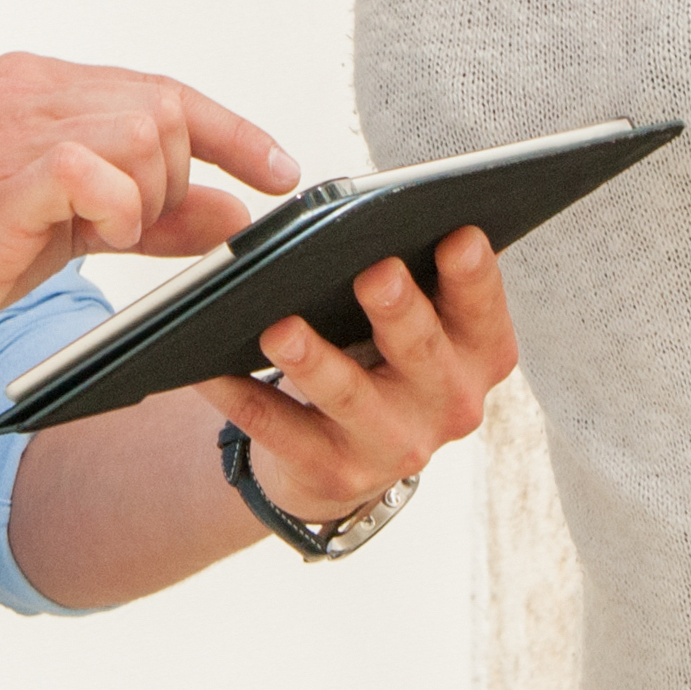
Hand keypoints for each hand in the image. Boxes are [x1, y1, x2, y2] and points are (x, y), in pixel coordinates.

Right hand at [0, 53, 298, 379]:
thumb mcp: (69, 230)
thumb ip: (150, 215)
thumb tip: (233, 210)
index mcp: (39, 86)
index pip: (163, 89)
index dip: (233, 131)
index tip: (280, 171)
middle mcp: (25, 87)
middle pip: (164, 108)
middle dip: (174, 181)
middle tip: (131, 231)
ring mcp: (7, 124)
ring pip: (143, 133)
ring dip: (144, 198)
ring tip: (95, 235)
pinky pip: (98, 170)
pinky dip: (117, 210)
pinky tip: (88, 235)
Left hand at [193, 226, 516, 522]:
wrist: (350, 453)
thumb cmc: (383, 351)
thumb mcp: (415, 320)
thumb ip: (409, 273)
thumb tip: (358, 217)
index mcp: (478, 351)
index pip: (481, 307)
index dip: (473, 274)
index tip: (458, 237)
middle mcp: (449, 403)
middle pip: (422, 350)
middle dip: (398, 310)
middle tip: (374, 272)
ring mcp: (393, 445)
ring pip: (350, 396)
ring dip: (314, 362)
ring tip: (280, 329)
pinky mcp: (333, 472)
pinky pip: (278, 428)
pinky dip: (242, 396)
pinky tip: (209, 368)